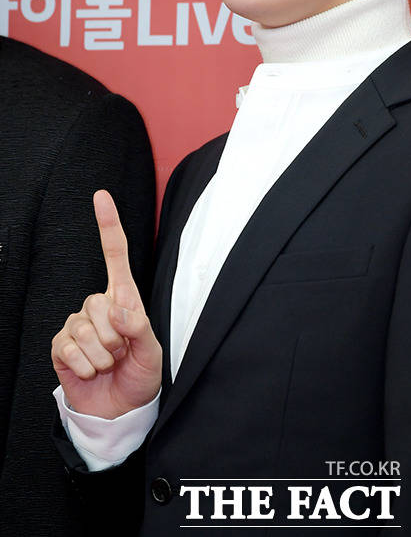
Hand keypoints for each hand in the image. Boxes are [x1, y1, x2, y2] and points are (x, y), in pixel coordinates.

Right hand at [51, 190, 161, 418]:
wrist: (119, 411)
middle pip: (99, 304)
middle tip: (121, 353)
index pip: (114, 255)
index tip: (101, 196)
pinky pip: (69, 349)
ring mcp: (77, 325)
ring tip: (109, 364)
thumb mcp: (152, 351)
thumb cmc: (140, 376)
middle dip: (115, 337)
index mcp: (124, 298)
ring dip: (102, 355)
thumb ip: (139, 327)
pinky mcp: (61, 346)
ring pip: (85, 330)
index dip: (108, 225)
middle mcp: (98, 306)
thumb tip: (118, 307)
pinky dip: (85, 366)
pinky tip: (91, 371)